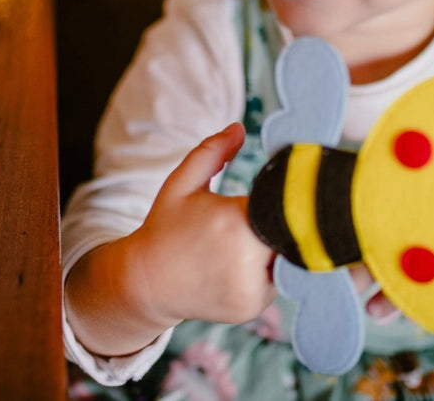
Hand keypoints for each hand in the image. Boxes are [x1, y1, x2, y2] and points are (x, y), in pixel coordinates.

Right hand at [66, 124, 275, 356]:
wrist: (145, 282)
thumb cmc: (164, 228)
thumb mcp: (180, 184)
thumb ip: (211, 152)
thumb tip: (240, 127)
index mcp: (232, 220)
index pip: (280, 200)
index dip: (279, 195)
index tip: (270, 192)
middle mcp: (246, 257)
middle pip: (288, 231)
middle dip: (275, 222)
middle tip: (249, 220)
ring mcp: (251, 287)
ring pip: (284, 259)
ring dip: (272, 248)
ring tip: (237, 244)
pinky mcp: (253, 307)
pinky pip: (275, 283)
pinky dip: (263, 272)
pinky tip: (234, 267)